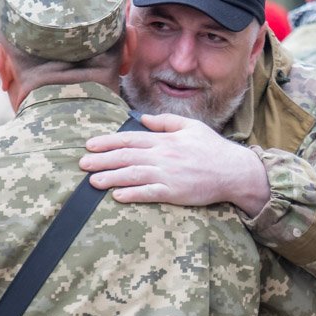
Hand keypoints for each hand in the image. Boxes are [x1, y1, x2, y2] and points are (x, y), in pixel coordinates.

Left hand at [80, 113, 270, 214]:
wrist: (234, 171)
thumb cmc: (213, 149)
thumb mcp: (191, 127)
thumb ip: (166, 122)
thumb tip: (143, 119)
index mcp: (165, 140)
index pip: (130, 139)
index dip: (108, 142)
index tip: (90, 145)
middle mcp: (163, 156)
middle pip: (126, 156)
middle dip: (102, 160)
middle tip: (82, 164)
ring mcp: (168, 175)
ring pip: (133, 175)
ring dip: (111, 178)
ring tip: (93, 181)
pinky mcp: (175, 192)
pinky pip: (149, 193)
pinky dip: (132, 194)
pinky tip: (117, 195)